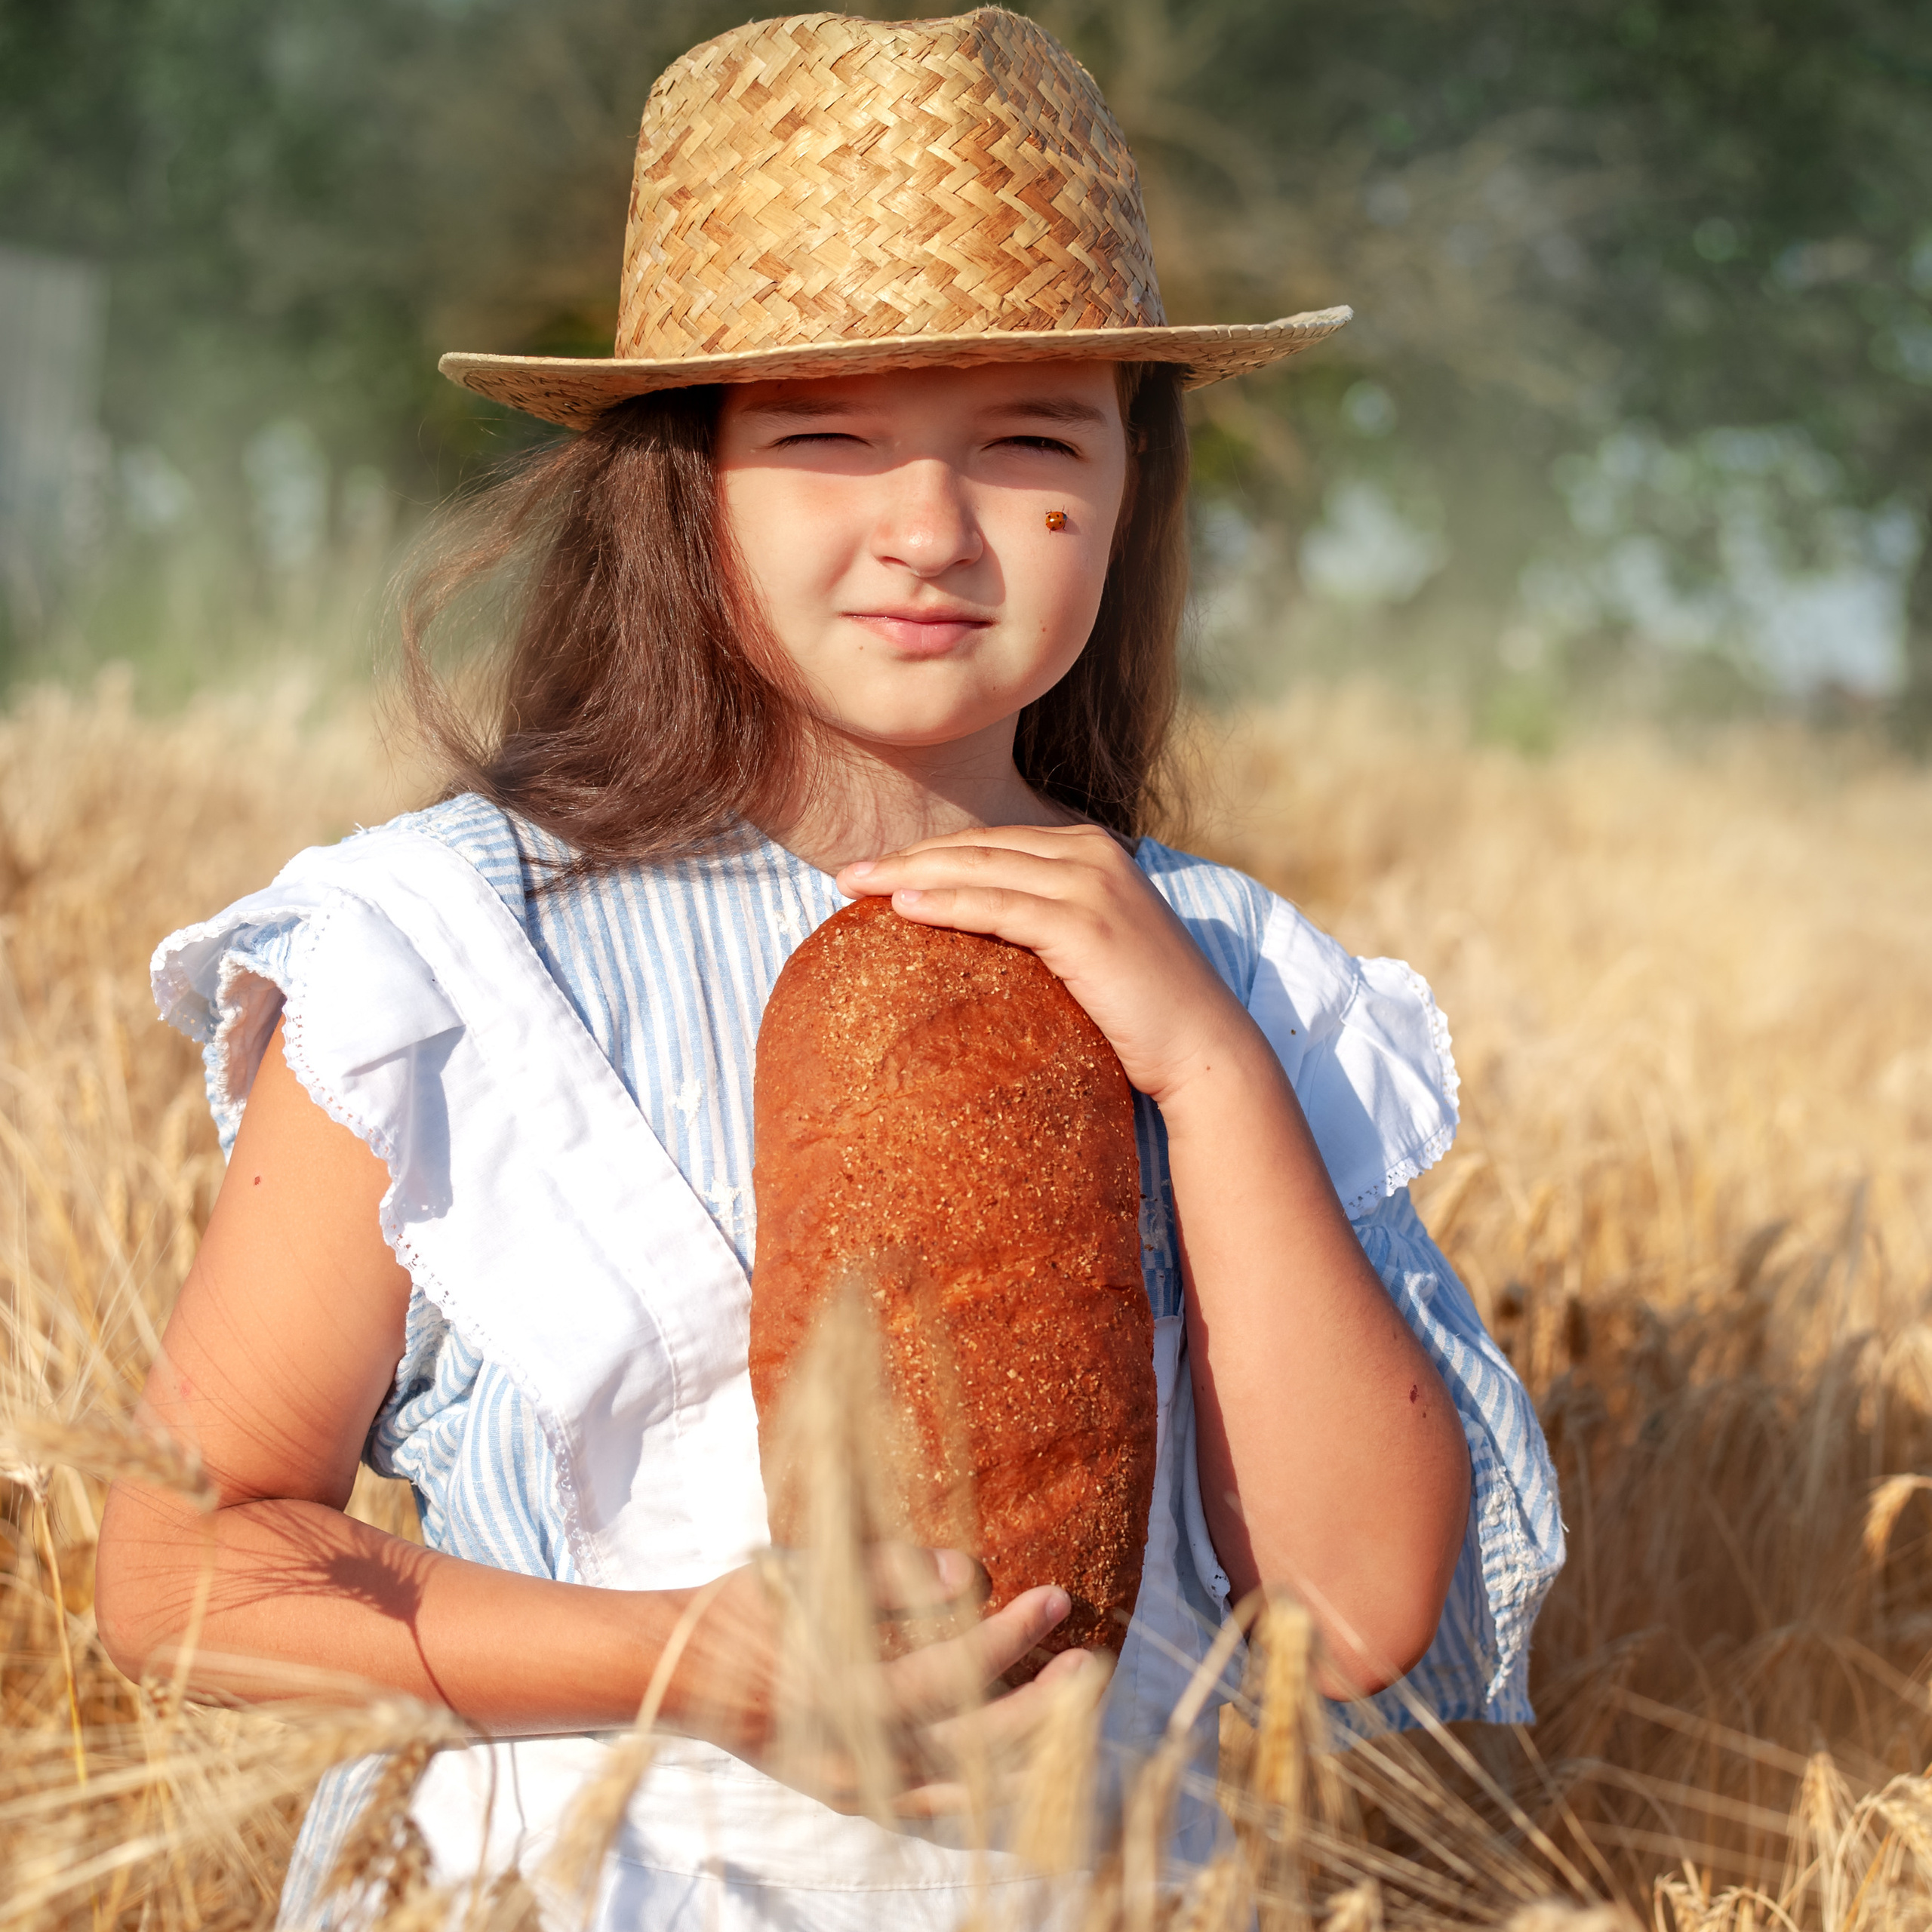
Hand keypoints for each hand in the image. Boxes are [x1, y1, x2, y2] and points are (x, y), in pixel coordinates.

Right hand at [657, 1546, 1103, 1815]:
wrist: (678, 1673)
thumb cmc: (746, 1606)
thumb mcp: (808, 1571)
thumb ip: (889, 1575)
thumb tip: (971, 1575)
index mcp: (840, 1693)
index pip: (948, 1672)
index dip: (1008, 1636)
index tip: (1055, 1598)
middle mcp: (852, 1757)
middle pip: (970, 1746)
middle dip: (1040, 1706)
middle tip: (1089, 1664)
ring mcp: (853, 1790)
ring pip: (963, 1794)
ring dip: (1027, 1759)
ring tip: (1079, 1721)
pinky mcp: (853, 1802)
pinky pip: (935, 1815)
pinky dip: (985, 1800)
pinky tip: (1028, 1778)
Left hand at [838, 824, 1261, 1105]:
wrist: (1205, 1051)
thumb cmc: (1141, 1014)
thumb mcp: (1090, 950)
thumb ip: (1044, 925)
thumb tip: (980, 937)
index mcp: (1091, 851)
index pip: (991, 844)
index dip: (928, 854)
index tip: (875, 871)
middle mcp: (1092, 855)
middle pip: (976, 847)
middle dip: (905, 858)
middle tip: (844, 876)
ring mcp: (1091, 885)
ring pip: (978, 868)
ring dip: (907, 874)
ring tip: (852, 887)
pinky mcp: (1084, 924)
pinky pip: (996, 906)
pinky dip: (945, 902)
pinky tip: (901, 907)